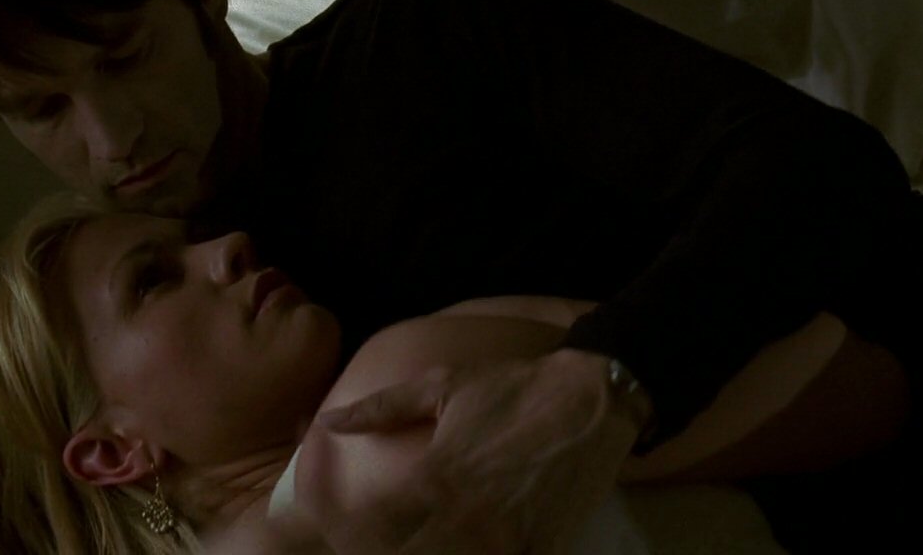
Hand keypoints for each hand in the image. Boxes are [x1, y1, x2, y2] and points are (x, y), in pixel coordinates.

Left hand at [316, 349, 648, 553]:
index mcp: (436, 475)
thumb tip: (328, 422)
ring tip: (420, 543)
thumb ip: (383, 408)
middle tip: (375, 542)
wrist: (595, 397)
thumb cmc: (514, 387)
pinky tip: (467, 549)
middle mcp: (467, 515)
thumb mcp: (443, 384)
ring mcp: (506, 538)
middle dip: (381, 553)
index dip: (344, 535)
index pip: (372, 527)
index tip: (334, 531)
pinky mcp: (541, 549)